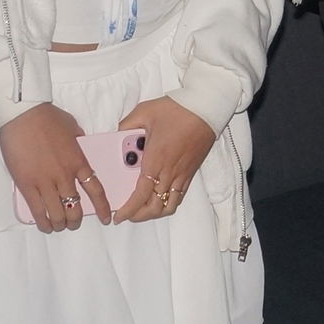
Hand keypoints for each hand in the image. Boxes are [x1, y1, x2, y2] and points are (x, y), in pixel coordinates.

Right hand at [0, 103, 104, 231]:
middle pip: (76, 208)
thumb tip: (80, 147)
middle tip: (73, 222)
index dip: (103, 207)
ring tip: (58, 225)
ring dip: (60, 224)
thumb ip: (78, 142)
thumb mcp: (72, 128)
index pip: (96, 190)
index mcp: (79, 161)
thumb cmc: (47, 117)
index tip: (107, 218)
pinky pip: (38, 211)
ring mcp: (46, 182)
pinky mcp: (27, 185)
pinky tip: (44, 225)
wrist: (23, 114)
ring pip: (58, 214)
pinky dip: (42, 222)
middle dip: (76, 220)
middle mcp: (65, 175)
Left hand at [115, 96, 214, 221]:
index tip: (119, 215)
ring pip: (169, 206)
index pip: (141, 195)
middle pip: (155, 207)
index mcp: (155, 160)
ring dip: (154, 212)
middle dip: (139, 216)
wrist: (206, 107)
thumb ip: (126, 125)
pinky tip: (159, 196)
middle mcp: (169, 172)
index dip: (129, 210)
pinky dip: (168, 203)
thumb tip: (117, 135)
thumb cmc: (176, 109)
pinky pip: (180, 196)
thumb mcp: (144, 112)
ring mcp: (182, 174)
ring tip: (143, 208)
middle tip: (128, 214)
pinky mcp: (191, 172)